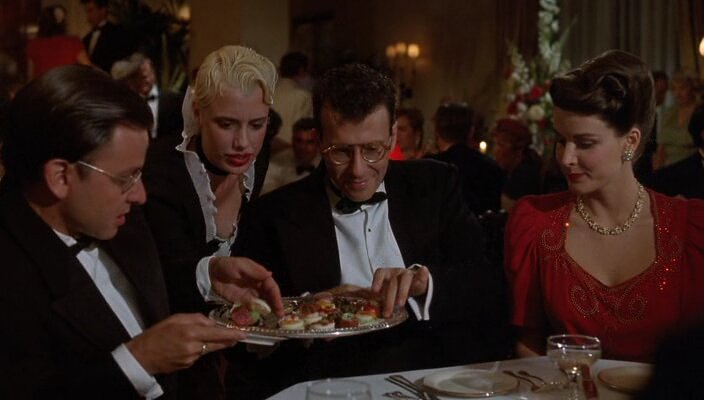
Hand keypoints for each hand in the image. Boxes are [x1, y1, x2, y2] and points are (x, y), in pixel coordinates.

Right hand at [126, 313, 244, 374]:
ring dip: (210, 343)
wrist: (142, 356)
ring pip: (208, 349)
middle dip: (228, 340)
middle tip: (238, 336)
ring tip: (203, 336)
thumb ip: (195, 319)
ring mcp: (192, 358)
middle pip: (217, 344)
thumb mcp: (175, 319)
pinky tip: (189, 346)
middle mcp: (194, 346)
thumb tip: (210, 322)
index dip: (232, 334)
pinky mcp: (188, 365)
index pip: (217, 333)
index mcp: (191, 332)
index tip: (244, 334)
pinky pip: (199, 354)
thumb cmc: (157, 334)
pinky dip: (199, 349)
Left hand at [209, 256, 283, 316]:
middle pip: (270, 296)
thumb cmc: (226, 265)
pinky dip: (257, 313)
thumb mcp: (241, 265)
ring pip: (263, 303)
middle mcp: (257, 286)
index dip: (276, 296)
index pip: (271, 286)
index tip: (279, 305)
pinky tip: (260, 318)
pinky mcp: (242, 301)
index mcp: (259, 275)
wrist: (211, 273)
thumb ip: (255, 271)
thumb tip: (270, 274)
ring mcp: (250, 294)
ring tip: (273, 319)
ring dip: (268, 310)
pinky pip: (252, 308)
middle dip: (275, 305)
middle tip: (279, 315)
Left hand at [371, 266, 428, 317]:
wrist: (412, 283)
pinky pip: (421, 275)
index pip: (380, 274)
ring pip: (405, 280)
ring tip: (400, 304)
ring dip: (402, 292)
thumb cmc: (393, 289)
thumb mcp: (384, 292)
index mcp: (386, 274)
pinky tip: (424, 271)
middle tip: (387, 312)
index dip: (377, 282)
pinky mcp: (419, 277)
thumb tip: (354, 303)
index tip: (374, 292)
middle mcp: (396, 273)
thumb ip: (373, 297)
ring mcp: (407, 274)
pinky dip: (422, 274)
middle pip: (392, 283)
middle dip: (389, 299)